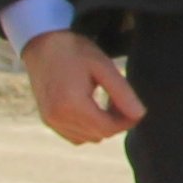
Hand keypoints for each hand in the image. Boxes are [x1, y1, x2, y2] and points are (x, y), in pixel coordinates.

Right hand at [24, 30, 146, 145]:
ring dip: (101, 126)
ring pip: (88, 138)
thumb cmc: (74, 51)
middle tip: (120, 99)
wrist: (42, 44)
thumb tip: (140, 115)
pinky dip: (87, 128)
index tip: (135, 107)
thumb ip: (122, 92)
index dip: (126, 122)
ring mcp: (51, 121)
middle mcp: (58, 117)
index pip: (108, 128)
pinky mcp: (48, 120)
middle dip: (115, 122)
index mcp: (72, 104)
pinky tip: (91, 108)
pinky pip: (75, 136)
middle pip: (99, 135)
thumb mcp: (103, 67)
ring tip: (106, 101)